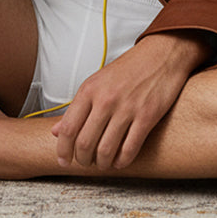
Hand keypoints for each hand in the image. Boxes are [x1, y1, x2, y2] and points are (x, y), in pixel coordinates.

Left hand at [51, 31, 212, 170]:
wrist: (160, 54)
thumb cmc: (128, 69)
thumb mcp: (97, 82)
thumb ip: (77, 107)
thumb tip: (56, 130)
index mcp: (89, 89)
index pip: (68, 127)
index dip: (63, 149)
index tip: (64, 160)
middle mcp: (105, 99)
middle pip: (85, 143)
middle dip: (83, 159)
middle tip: (85, 162)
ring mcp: (126, 108)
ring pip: (106, 150)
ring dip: (102, 163)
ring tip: (102, 162)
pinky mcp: (147, 116)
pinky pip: (129, 149)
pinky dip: (122, 161)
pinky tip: (120, 160)